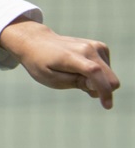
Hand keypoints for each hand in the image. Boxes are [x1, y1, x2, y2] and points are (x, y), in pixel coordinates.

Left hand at [0, 18, 119, 109]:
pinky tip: (82, 70)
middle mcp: (87, 48)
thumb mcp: (50, 78)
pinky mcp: (100, 47)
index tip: (107, 106)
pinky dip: (98, 75)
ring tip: (76, 75)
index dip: (104, 90)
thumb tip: (98, 85)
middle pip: (109, 77)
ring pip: (109, 75)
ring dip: (97, 82)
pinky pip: (107, 69)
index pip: (94, 72)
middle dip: (100, 89)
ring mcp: (95, 46)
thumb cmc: (41, 63)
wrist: (37, 41)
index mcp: (71, 56)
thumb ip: (75, 82)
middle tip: (80, 87)